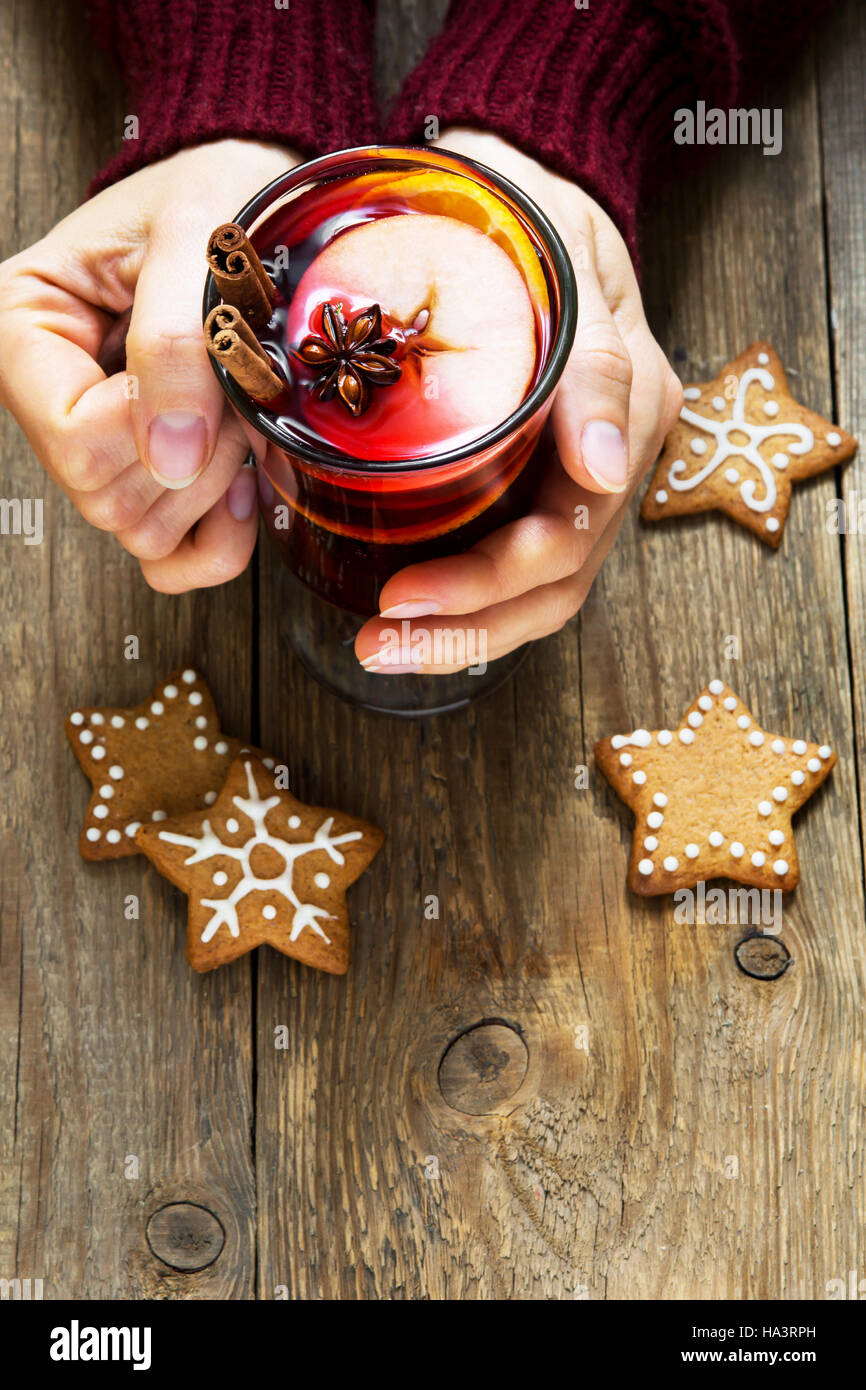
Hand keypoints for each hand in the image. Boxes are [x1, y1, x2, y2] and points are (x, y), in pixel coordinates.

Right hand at [0, 139, 298, 590]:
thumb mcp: (196, 235)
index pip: (73, 438)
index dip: (153, 421)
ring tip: (239, 409)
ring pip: (140, 534)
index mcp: (26, 330)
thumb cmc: (214, 193)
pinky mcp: (152, 480)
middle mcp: (50, 399)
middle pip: (106, 498)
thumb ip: (176, 339)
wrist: (255, 198)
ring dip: (213, 484)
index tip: (205, 366)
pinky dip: (218, 541)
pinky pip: (171, 561)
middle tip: (235, 384)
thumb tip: (171, 455)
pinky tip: (244, 478)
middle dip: (194, 453)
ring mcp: (99, 449)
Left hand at [355, 129, 682, 672]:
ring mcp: (575, 474)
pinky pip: (510, 552)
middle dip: (465, 629)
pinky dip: (462, 596)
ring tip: (381, 647)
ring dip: (460, 631)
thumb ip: (593, 368)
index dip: (486, 586)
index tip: (401, 597)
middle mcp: (608, 462)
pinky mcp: (536, 474)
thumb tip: (602, 470)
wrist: (520, 188)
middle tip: (379, 646)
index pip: (565, 543)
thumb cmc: (532, 216)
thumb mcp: (566, 267)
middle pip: (550, 586)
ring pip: (534, 588)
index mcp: (628, 418)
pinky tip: (408, 611)